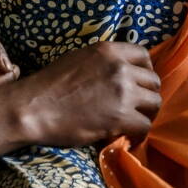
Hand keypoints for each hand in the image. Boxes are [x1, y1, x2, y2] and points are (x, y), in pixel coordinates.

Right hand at [12, 41, 160, 145]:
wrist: (33, 108)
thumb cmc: (49, 85)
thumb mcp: (79, 59)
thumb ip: (103, 62)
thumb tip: (119, 71)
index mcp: (109, 50)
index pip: (144, 56)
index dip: (144, 71)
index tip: (138, 84)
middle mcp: (120, 68)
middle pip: (153, 81)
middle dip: (147, 95)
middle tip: (135, 107)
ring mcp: (123, 92)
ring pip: (154, 104)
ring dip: (145, 114)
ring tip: (132, 122)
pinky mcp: (121, 116)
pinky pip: (145, 126)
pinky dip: (138, 134)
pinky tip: (126, 136)